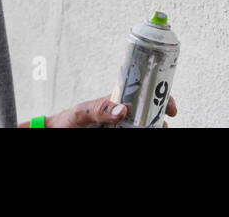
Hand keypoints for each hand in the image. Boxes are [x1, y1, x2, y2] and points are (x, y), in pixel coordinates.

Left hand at [42, 95, 178, 127]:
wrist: (56, 133)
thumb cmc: (68, 121)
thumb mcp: (83, 113)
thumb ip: (100, 110)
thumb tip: (124, 109)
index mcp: (118, 102)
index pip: (145, 95)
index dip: (162, 99)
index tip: (172, 110)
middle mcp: (123, 116)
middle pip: (149, 115)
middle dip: (160, 120)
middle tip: (163, 126)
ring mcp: (121, 128)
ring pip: (143, 127)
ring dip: (153, 128)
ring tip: (156, 130)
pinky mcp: (118, 134)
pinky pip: (133, 132)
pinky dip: (144, 131)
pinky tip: (147, 133)